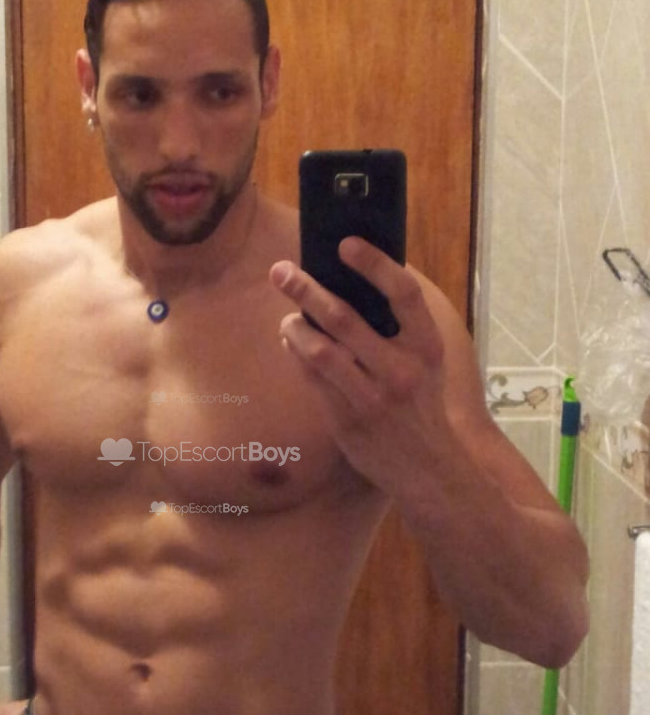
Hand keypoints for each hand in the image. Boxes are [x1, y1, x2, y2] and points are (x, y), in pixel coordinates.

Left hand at [270, 238, 450, 490]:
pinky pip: (312, 379)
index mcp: (427, 347)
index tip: (345, 244)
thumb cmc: (424, 408)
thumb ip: (398, 330)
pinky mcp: (349, 421)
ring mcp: (374, 398)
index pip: (403, 293)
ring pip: (320, 350)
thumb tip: (352, 285)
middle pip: (345, 318)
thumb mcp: (426, 365)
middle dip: (306, 290)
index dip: (374, 264)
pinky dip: (296, 354)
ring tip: (288, 317)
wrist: (433, 470)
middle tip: (281, 271)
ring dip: (295, 326)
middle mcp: (402, 370)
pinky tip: (291, 342)